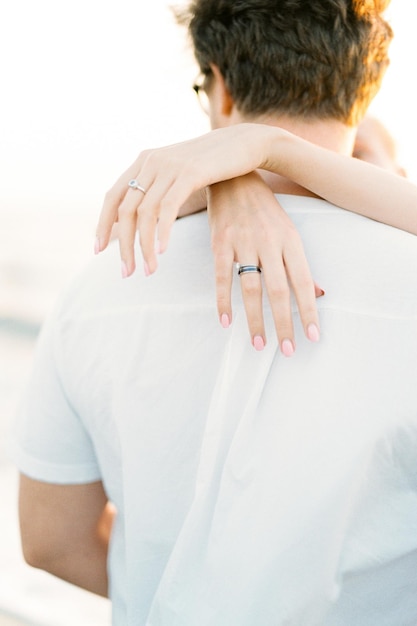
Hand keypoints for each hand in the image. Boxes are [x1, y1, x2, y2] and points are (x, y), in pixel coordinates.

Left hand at [95, 125, 271, 276]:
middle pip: (125, 211)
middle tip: (127, 273)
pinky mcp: (190, 173)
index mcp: (143, 161)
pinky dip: (162, 233)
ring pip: (145, 214)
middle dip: (124, 246)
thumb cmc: (213, 164)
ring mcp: (169, 166)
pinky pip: (168, 208)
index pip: (113, 197)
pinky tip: (162, 252)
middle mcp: (151, 161)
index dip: (102, 225)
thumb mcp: (177, 172)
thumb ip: (158, 187)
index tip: (99, 251)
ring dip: (144, 247)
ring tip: (148, 271)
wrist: (246, 143)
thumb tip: (141, 213)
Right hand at [207, 172, 322, 354]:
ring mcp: (243, 242)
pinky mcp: (220, 242)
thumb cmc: (264, 210)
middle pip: (279, 290)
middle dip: (284, 323)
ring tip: (259, 344)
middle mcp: (269, 242)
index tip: (313, 336)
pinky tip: (226, 322)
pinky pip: (221, 277)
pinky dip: (223, 301)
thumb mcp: (288, 232)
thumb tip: (320, 294)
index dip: (309, 311)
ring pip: (251, 288)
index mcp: (290, 240)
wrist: (233, 176)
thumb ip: (300, 265)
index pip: (303, 282)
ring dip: (255, 319)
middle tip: (287, 350)